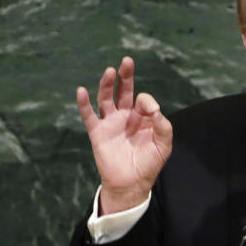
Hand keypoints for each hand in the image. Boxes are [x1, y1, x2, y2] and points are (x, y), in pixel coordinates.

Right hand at [77, 57, 172, 213]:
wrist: (132, 184)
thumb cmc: (149, 163)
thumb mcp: (164, 144)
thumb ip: (163, 125)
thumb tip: (152, 107)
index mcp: (142, 118)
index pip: (142, 100)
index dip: (147, 101)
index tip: (151, 111)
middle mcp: (125, 116)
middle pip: (123, 90)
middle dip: (125, 76)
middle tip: (127, 61)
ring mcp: (110, 123)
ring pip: (106, 98)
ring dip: (107, 84)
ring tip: (109, 71)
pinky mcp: (98, 133)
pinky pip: (89, 116)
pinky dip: (83, 103)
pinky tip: (81, 91)